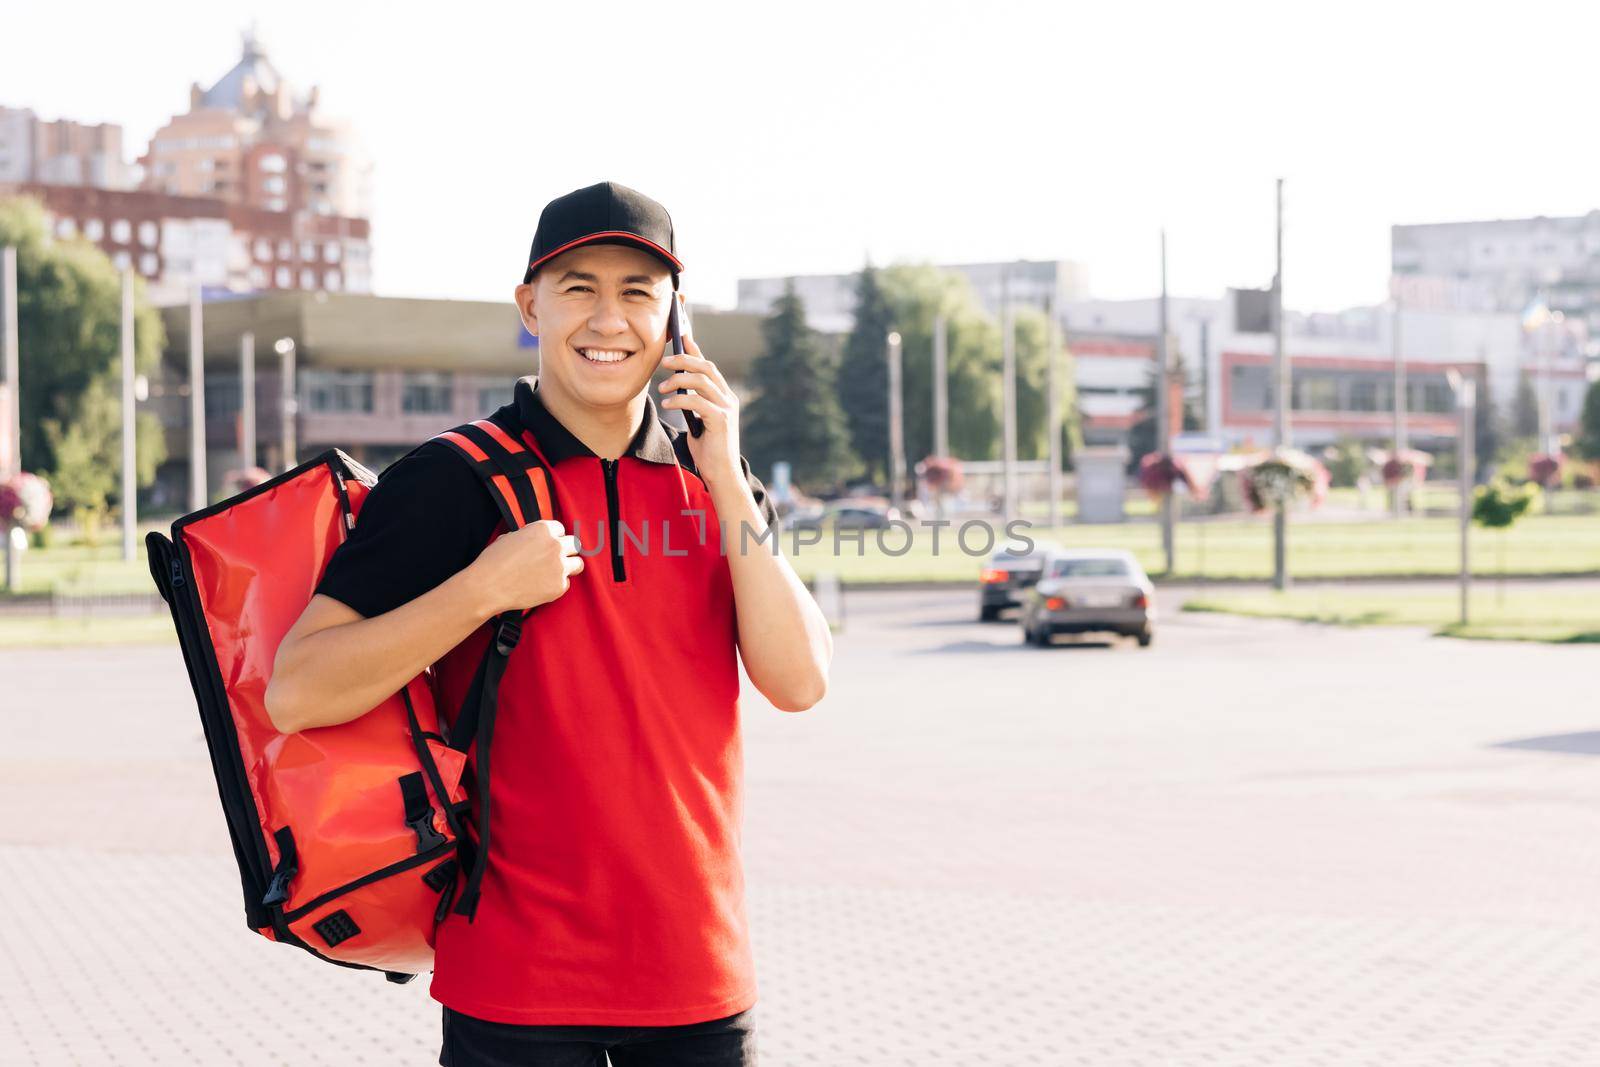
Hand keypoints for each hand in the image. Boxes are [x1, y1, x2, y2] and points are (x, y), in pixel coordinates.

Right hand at [469, 519, 582, 614]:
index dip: (553, 537)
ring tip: (556, 572)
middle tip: (556, 558)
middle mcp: (555, 545)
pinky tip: (541, 586)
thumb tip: (535, 539)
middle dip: (566, 550)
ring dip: (569, 567)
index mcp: (543, 529)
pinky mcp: (559, 586)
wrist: (488, 586)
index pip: (560, 528)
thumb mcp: (510, 537)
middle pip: (574, 544)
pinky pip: (565, 583)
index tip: (548, 545)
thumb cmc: (493, 561)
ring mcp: (560, 566)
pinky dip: (556, 585)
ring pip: (578, 564)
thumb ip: (529, 536)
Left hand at [657, 335, 741, 489]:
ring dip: (678, 380)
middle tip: (663, 362)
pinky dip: (679, 399)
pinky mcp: (721, 420)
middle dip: (683, 359)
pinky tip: (667, 404)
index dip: (695, 349)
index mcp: (724, 396)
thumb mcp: (698, 421)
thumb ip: (692, 403)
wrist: (721, 475)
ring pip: (702, 380)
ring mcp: (727, 408)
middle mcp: (729, 398)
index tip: (680, 335)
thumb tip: (675, 385)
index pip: (709, 366)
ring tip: (662, 387)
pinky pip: (697, 401)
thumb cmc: (708, 450)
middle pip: (706, 367)